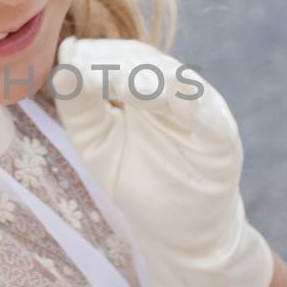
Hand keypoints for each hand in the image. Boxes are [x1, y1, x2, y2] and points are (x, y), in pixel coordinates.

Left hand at [51, 36, 273, 286]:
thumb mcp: (97, 142)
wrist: (177, 233)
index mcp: (151, 89)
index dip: (99, 53)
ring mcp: (205, 116)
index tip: (69, 52)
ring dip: (145, 75)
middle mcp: (180, 95)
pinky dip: (184, 100)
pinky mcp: (224, 143)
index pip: (127, 58)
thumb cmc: (139, 182)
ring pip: (179, 83)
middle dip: (115, 60)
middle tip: (83, 60)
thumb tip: (62, 63)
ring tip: (113, 76)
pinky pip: (208, 116)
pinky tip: (151, 93)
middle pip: (150, 63)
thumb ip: (80, 106)